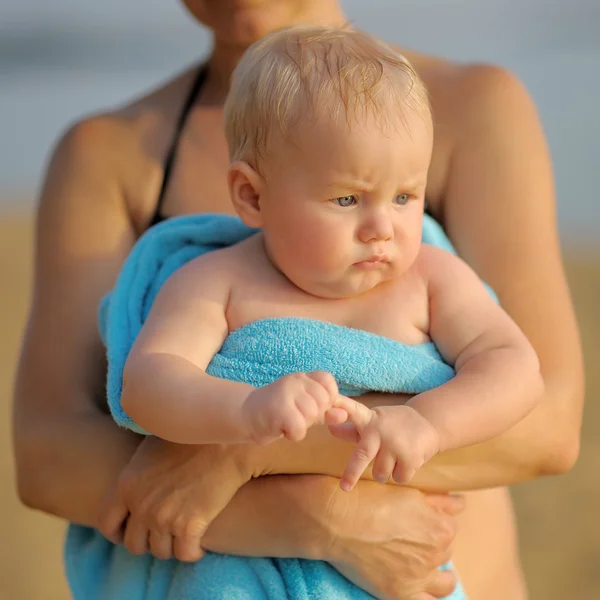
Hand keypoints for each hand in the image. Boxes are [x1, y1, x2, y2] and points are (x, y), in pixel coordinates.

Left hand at [98, 436, 252, 560]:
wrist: (226, 441)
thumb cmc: (193, 437)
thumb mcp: (153, 446)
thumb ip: (138, 470)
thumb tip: (137, 482)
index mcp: (126, 484)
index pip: (107, 523)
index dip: (119, 532)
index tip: (132, 531)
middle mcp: (141, 505)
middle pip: (135, 544)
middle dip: (149, 541)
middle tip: (164, 532)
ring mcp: (164, 517)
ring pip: (161, 551)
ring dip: (171, 546)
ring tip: (182, 535)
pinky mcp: (190, 526)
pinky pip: (186, 554)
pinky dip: (192, 552)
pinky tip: (199, 542)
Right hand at [242, 371, 352, 443]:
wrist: (245, 415)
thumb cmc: (279, 412)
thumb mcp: (305, 409)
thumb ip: (325, 411)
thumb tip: (345, 414)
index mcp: (303, 377)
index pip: (328, 381)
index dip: (328, 398)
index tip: (315, 407)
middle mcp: (295, 380)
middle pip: (322, 401)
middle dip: (314, 415)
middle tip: (297, 417)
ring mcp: (285, 392)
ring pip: (311, 414)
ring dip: (302, 425)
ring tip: (288, 422)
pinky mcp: (277, 409)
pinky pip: (299, 428)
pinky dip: (293, 434)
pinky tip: (282, 429)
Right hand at [326, 481, 463, 599]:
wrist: (336, 519)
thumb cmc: (369, 499)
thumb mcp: (408, 491)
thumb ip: (439, 500)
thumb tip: (460, 503)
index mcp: (441, 525)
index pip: (450, 525)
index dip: (435, 521)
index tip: (423, 520)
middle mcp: (436, 552)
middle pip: (445, 550)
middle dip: (434, 544)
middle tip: (412, 537)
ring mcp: (420, 575)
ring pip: (444, 580)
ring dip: (439, 573)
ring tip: (422, 565)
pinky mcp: (401, 593)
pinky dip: (428, 597)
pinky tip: (421, 588)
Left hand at [329, 404, 439, 490]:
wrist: (428, 422)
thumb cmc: (392, 424)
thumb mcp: (373, 422)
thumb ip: (351, 429)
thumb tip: (330, 429)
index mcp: (368, 419)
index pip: (352, 410)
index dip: (341, 405)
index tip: (330, 401)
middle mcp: (380, 430)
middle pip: (362, 455)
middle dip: (352, 472)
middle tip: (345, 487)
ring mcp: (396, 444)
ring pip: (380, 474)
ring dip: (385, 472)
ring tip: (393, 456)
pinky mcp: (410, 457)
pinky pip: (398, 478)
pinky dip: (401, 474)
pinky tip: (407, 459)